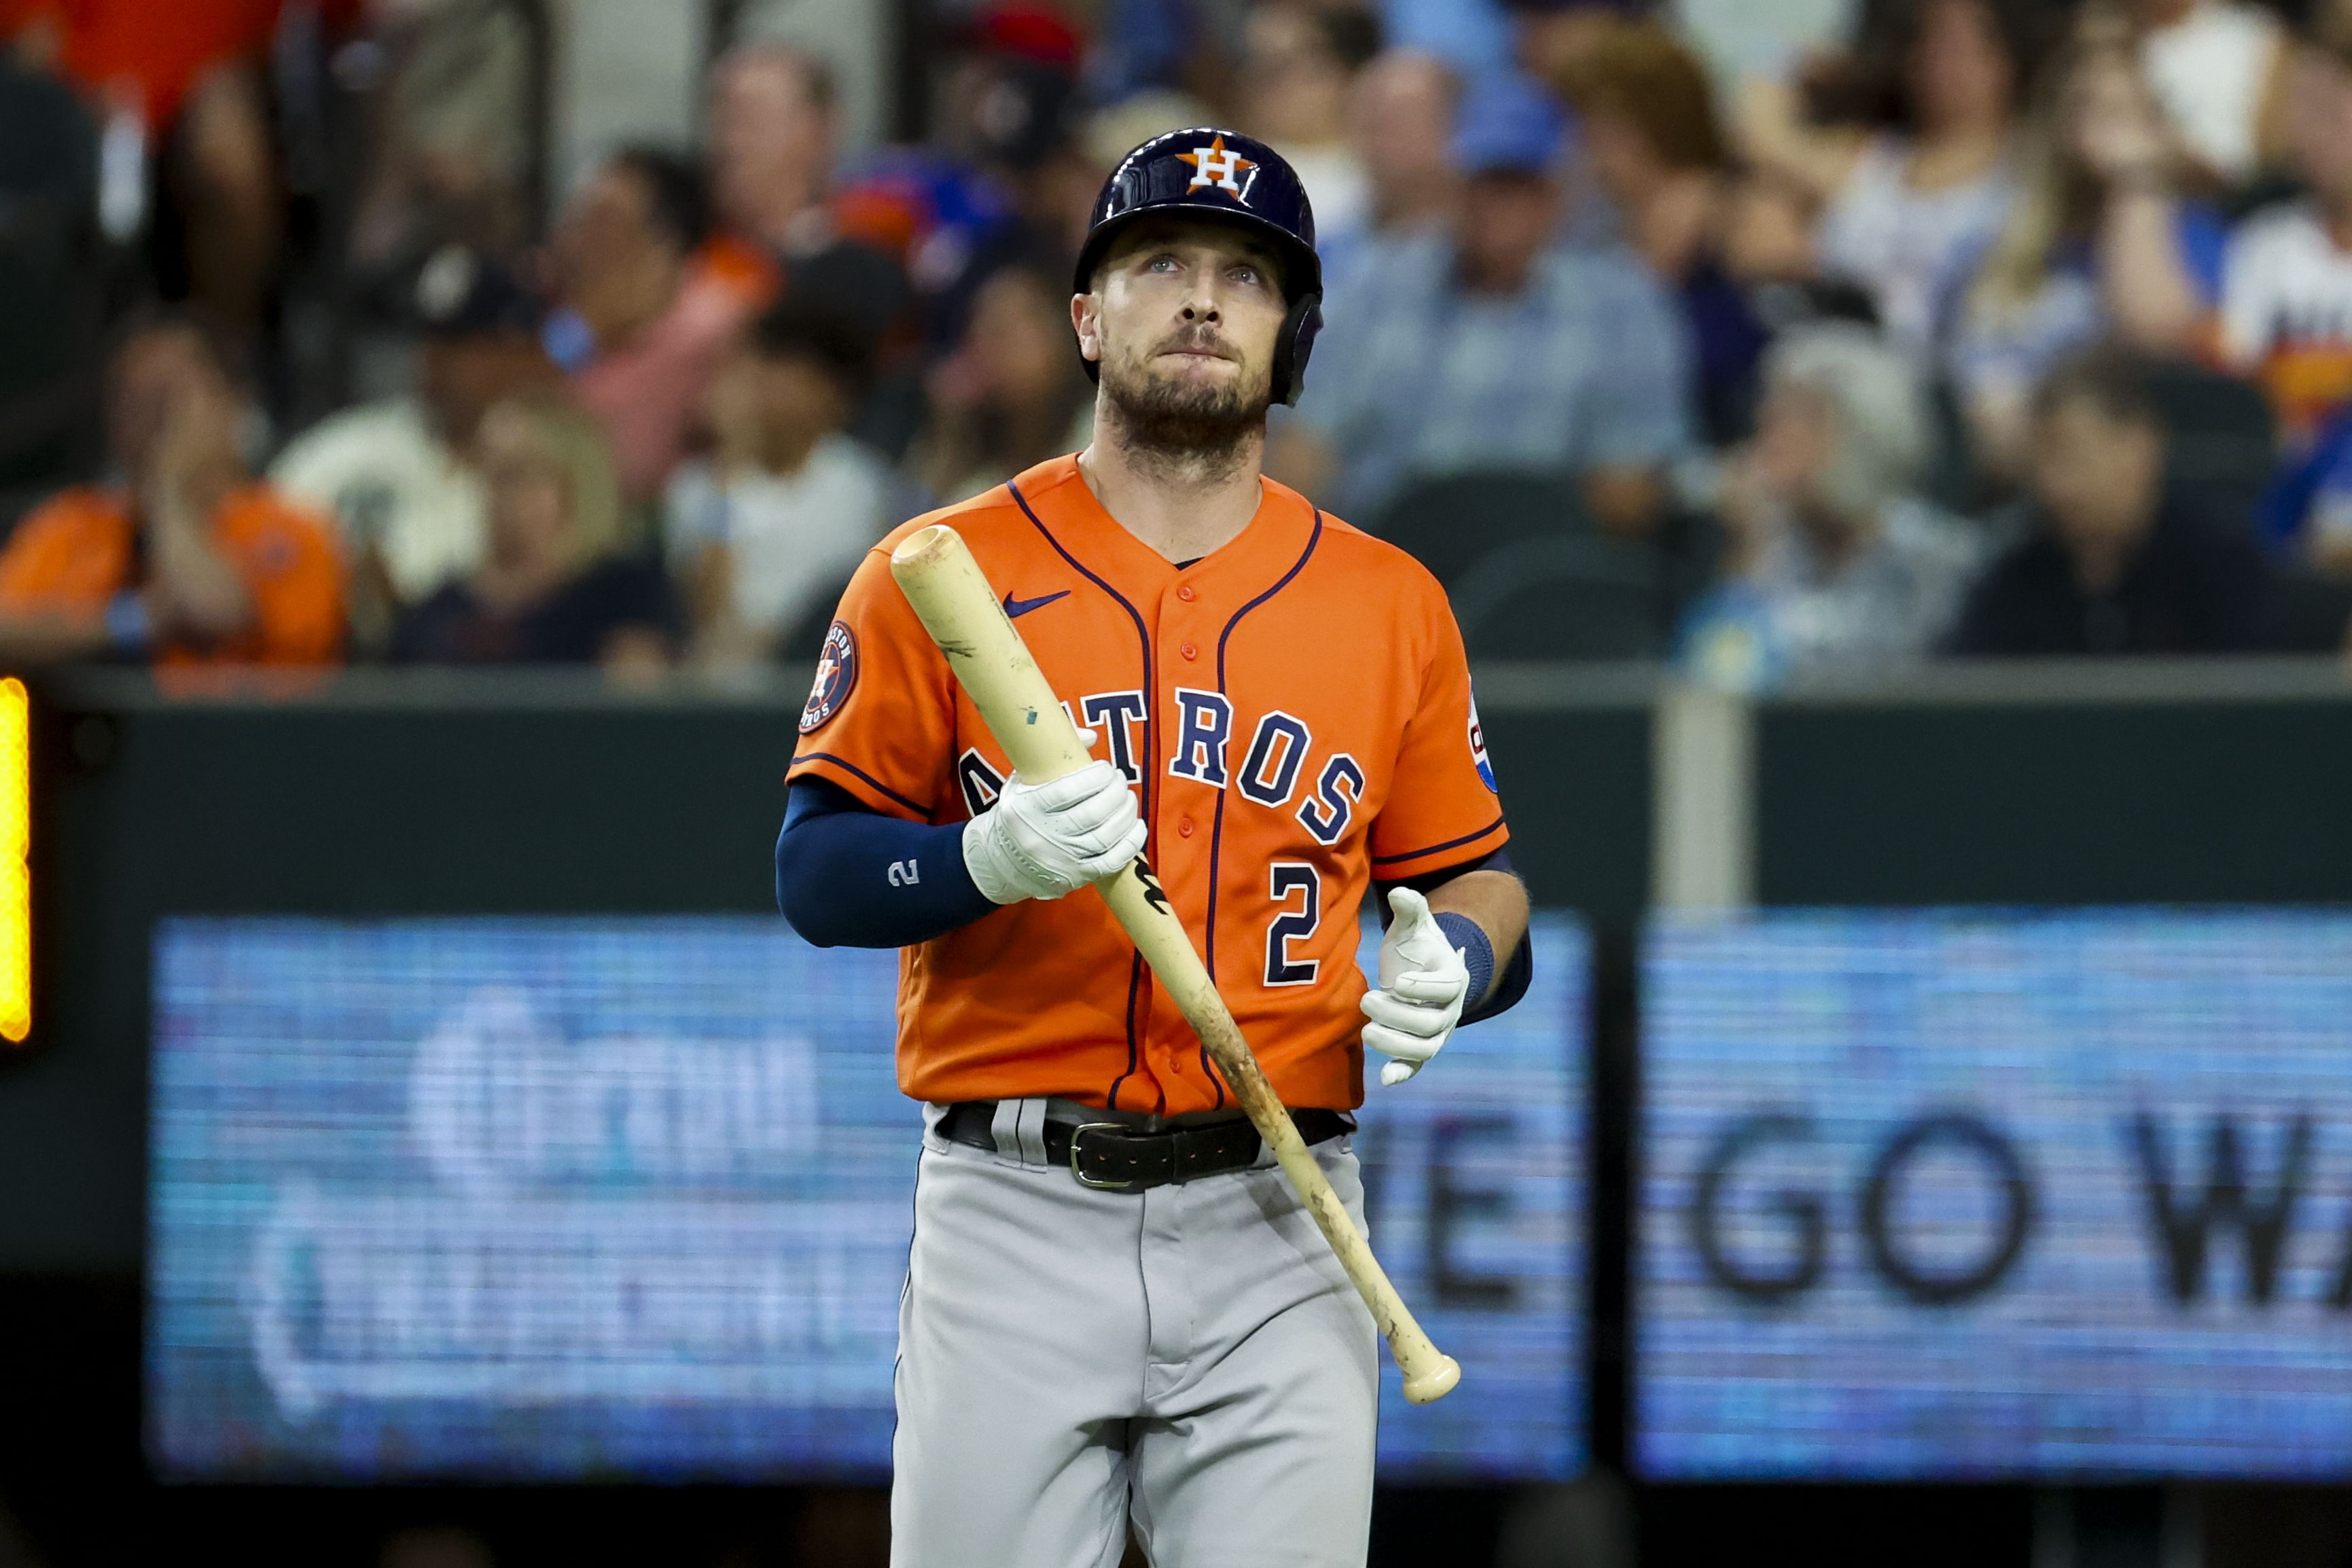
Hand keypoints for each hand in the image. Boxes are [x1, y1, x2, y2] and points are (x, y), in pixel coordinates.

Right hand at [961, 755, 1145, 903]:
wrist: (1005, 861)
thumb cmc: (1021, 813)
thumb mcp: (1023, 782)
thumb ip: (1054, 756)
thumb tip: (1091, 735)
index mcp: (1026, 809)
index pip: (1067, 791)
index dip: (1094, 777)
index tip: (1105, 768)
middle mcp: (1043, 836)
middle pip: (1092, 813)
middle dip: (1115, 792)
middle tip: (1120, 780)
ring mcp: (1061, 859)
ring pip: (1104, 836)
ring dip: (1125, 813)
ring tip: (1129, 798)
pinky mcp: (1077, 876)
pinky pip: (1111, 861)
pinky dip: (1130, 843)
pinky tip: (1137, 826)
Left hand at [1361, 887, 1469, 1084]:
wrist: (1424, 973)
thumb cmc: (1418, 948)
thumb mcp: (1415, 926)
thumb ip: (1411, 909)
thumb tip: (1399, 894)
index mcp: (1452, 977)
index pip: (1446, 988)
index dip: (1424, 987)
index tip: (1397, 981)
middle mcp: (1449, 1010)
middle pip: (1429, 1023)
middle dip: (1397, 1015)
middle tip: (1367, 999)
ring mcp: (1436, 1032)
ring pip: (1423, 1049)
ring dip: (1395, 1045)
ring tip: (1366, 1031)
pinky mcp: (1421, 1048)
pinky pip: (1417, 1066)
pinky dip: (1403, 1073)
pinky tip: (1385, 1079)